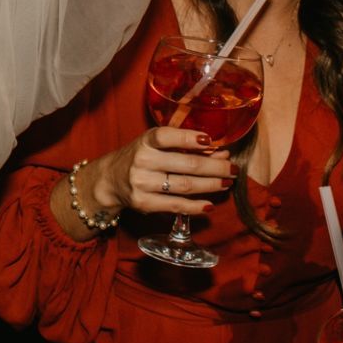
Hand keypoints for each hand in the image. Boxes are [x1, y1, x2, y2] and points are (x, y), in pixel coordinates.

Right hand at [80, 125, 235, 219]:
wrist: (110, 180)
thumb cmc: (141, 158)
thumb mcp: (156, 145)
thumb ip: (185, 147)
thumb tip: (220, 154)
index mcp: (146, 141)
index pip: (167, 136)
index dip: (189, 138)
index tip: (210, 141)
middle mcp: (142, 160)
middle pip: (186, 164)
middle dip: (215, 167)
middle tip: (232, 169)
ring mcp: (142, 183)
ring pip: (185, 185)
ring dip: (210, 185)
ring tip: (226, 183)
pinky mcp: (144, 203)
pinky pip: (175, 206)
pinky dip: (195, 206)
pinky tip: (209, 204)